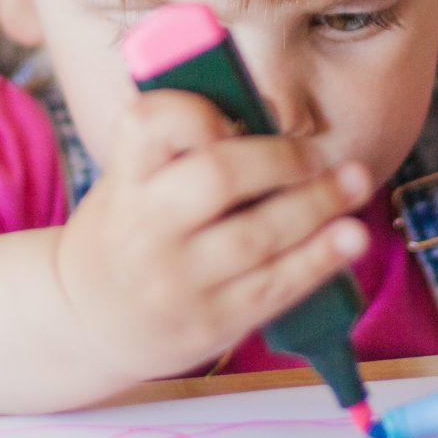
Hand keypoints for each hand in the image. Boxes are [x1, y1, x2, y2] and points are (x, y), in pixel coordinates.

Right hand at [51, 89, 373, 383]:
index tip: (229, 117)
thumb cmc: (124, 237)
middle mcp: (145, 230)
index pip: (150, 124)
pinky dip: (320, 258)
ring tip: (355, 183)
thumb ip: (179, 155)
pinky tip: (350, 237)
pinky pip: (275, 286)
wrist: (82, 325)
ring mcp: (178, 281)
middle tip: (316, 155)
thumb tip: (267, 118)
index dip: (196, 112)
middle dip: (280, 159)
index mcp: (123, 182)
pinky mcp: (211, 322)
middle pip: (218, 176)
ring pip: (258, 234)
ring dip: (317, 204)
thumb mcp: (127, 186)